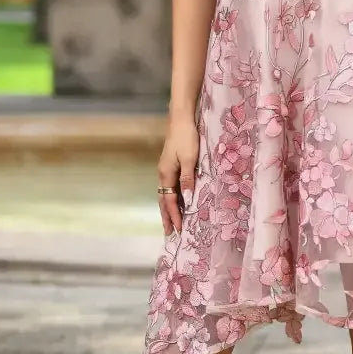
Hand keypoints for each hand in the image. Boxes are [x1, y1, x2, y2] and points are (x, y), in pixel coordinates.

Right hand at [157, 119, 199, 235]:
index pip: (170, 200)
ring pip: (165, 194)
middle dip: (166, 217)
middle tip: (169, 233)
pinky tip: (176, 202)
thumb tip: (187, 199)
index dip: (175, 215)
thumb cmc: (186, 138)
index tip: (179, 229)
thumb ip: (188, 179)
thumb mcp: (190, 159)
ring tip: (170, 222)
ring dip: (168, 209)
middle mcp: (163, 174)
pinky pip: (169, 187)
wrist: (180, 120)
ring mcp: (165, 170)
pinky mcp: (170, 166)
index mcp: (166, 174)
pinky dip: (171, 198)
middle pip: (164, 200)